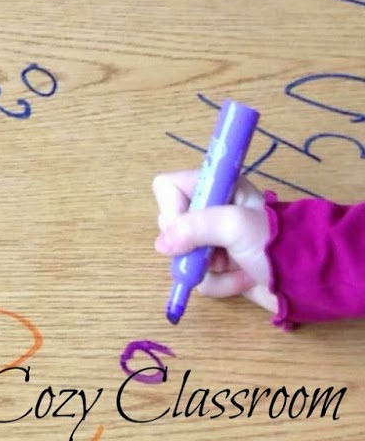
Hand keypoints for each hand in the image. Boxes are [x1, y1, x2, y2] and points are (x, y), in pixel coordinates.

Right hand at [152, 171, 275, 312]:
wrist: (310, 282)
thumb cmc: (275, 244)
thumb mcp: (234, 226)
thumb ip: (194, 228)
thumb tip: (161, 246)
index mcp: (217, 187)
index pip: (168, 187)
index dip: (171, 208)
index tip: (185, 227)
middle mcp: (211, 211)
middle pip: (170, 224)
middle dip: (190, 244)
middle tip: (212, 249)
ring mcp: (214, 242)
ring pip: (182, 255)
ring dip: (209, 268)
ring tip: (236, 266)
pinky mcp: (219, 269)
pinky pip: (199, 278)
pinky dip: (221, 284)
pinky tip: (243, 280)